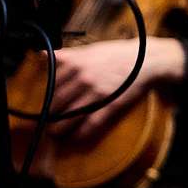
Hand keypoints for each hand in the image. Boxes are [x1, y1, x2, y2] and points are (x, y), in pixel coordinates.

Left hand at [46, 35, 174, 127]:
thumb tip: (41, 55)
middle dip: (49, 115)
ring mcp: (97, 92)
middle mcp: (83, 78)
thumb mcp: (88, 50)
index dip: (45, 99)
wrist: (147, 60)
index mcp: (74, 63)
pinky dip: (82, 132)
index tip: (41, 107)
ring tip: (54, 133)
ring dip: (60, 127)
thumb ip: (65, 55)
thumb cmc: (116, 55)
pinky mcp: (112, 104)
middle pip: (57, 102)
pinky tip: (76, 137)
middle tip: (43, 123)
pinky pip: (92, 123)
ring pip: (71, 114)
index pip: (51, 86)